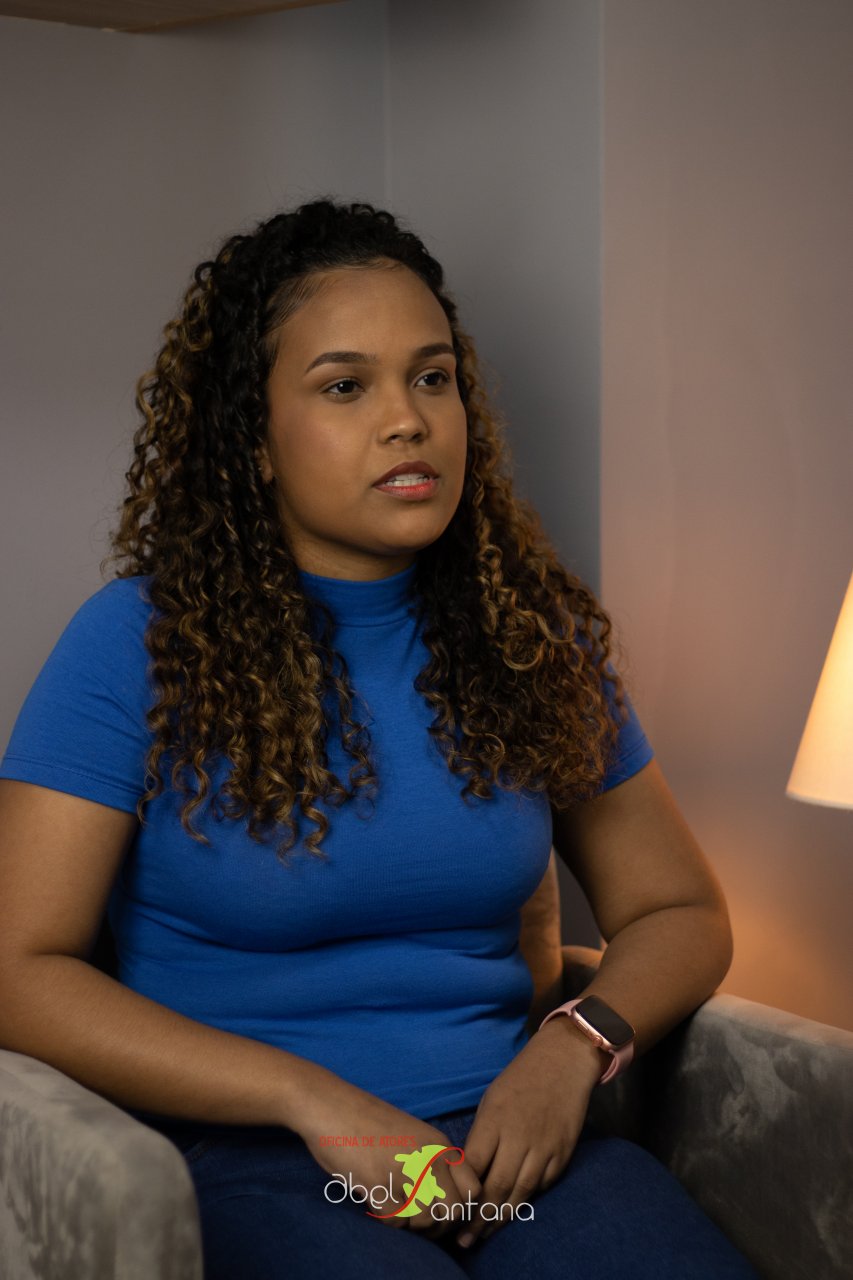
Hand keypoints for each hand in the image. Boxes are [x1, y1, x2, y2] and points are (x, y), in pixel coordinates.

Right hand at [295, 1069, 483, 1243]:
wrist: (333, 1107)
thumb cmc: (370, 1124)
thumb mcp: (414, 1137)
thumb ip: (434, 1163)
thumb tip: (447, 1203)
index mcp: (439, 1146)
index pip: (473, 1190)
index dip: (462, 1207)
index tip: (444, 1210)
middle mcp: (428, 1159)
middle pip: (453, 1211)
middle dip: (439, 1224)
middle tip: (420, 1219)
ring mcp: (404, 1172)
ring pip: (425, 1221)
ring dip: (412, 1225)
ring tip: (398, 1210)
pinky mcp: (378, 1185)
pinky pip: (396, 1222)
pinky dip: (389, 1221)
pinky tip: (379, 1203)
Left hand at [454, 1018, 605, 1249]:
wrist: (562, 1063)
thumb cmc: (519, 1080)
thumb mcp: (491, 1101)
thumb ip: (482, 1136)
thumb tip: (469, 1171)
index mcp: (494, 1121)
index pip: (474, 1167)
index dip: (462, 1193)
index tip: (449, 1209)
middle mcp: (518, 1138)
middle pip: (496, 1188)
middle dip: (478, 1217)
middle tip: (465, 1238)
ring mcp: (543, 1148)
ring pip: (520, 1193)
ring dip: (501, 1218)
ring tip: (485, 1234)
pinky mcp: (562, 1155)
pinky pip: (541, 1186)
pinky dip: (526, 1200)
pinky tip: (513, 1211)